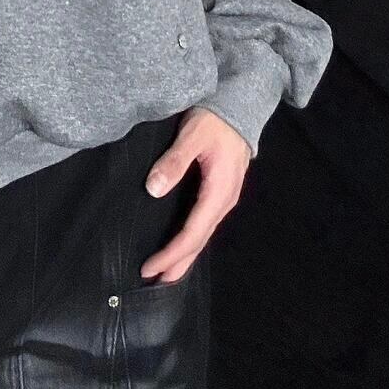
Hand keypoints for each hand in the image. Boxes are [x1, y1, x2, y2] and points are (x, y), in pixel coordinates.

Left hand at [136, 106, 251, 283]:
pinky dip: (191, 239)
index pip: (192, 233)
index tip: (150, 268)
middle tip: (154, 282)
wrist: (238, 107)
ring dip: (184, 255)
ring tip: (166, 273)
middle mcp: (223, 201)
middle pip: (199, 241)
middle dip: (177, 263)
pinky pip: (204, 223)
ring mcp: (223, 197)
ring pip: (203, 234)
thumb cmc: (214, 120)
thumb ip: (174, 162)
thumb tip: (153, 190)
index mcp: (218, 192)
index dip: (171, 254)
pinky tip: (182, 245)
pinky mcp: (219, 191)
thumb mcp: (192, 136)